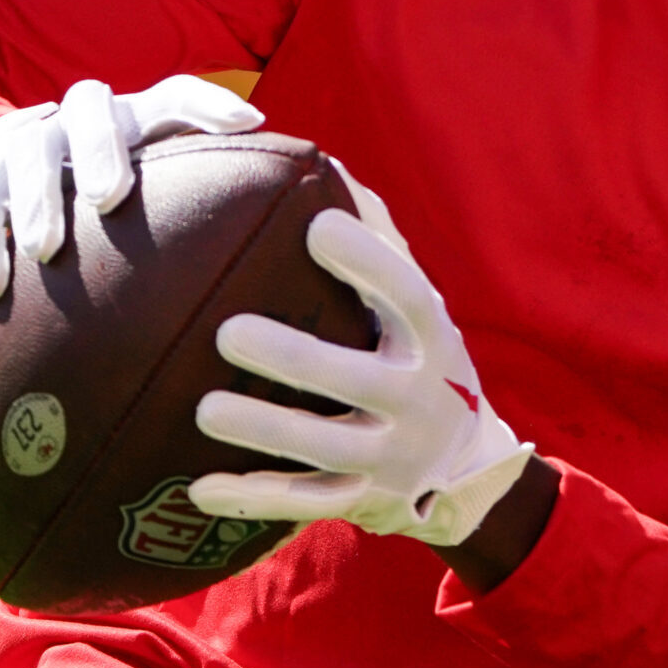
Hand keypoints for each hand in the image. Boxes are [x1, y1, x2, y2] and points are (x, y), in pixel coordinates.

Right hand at [0, 74, 263, 300]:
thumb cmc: (99, 188)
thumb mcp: (146, 183)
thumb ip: (200, 201)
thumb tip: (287, 232)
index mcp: (130, 117)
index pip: (172, 95)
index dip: (208, 105)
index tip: (248, 125)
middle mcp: (78, 118)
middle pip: (89, 105)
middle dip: (101, 148)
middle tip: (111, 196)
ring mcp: (23, 142)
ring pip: (27, 150)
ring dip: (36, 199)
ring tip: (46, 249)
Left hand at [188, 206, 533, 546]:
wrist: (467, 470)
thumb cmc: (420, 358)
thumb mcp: (419, 309)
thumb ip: (379, 243)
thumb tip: (324, 166)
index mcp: (431, 339)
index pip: (406, 294)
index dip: (367, 261)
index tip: (317, 225)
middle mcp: (418, 400)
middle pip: (358, 380)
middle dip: (294, 360)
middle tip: (229, 332)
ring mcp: (391, 456)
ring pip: (326, 447)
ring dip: (266, 430)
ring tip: (206, 409)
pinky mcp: (362, 498)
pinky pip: (305, 502)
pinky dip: (254, 496)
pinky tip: (200, 487)